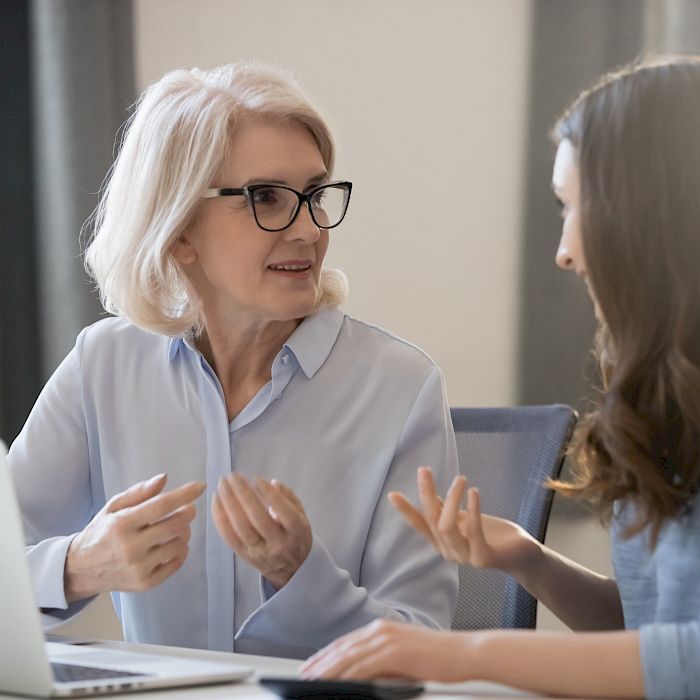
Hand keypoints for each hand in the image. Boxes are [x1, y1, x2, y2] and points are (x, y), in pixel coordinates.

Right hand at [65, 474, 205, 600]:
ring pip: (178, 544)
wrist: (81, 569)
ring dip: (184, 532)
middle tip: (188, 509)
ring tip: (177, 528)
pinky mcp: (145, 583)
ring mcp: (138, 567)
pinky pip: (176, 564)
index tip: (200, 486)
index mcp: (122, 524)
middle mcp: (130, 547)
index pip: (161, 506)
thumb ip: (139, 492)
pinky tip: (172, 544)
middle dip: (188, 513)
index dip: (184, 494)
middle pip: (174, 525)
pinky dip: (180, 551)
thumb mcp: (113, 507)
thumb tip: (164, 478)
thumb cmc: (101, 532)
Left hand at [212, 474, 311, 588]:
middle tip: (233, 477)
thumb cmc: (295, 535)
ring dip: (228, 504)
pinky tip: (216, 501)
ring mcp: (259, 552)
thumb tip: (272, 483)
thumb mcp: (302, 515)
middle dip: (243, 495)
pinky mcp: (244, 556)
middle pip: (258, 519)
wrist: (291, 570)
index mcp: (296, 531)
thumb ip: (288, 497)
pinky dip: (220, 518)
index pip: (283, 511)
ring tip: (222, 485)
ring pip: (241, 528)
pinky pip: (228, 537)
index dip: (269, 494)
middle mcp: (278, 543)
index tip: (256, 478)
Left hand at [299, 619, 470, 681]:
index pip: (346, 643)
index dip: (326, 655)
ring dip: (326, 671)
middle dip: (319, 663)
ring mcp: (386, 639)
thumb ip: (382, 662)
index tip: (311, 667)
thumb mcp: (405, 658)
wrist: (465, 652)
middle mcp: (381, 629)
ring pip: (347, 657)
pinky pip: (362, 666)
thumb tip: (362, 676)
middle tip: (302, 676)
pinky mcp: (393, 651)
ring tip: (310, 682)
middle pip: (342, 648)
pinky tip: (334, 684)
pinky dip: (344, 676)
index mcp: (383, 628)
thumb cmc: (440, 659)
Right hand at [388, 466, 540, 575]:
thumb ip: (448, 511)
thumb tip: (431, 495)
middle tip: (424, 470)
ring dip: (452, 499)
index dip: (406, 510)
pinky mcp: (483, 558)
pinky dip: (472, 509)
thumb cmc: (493, 535)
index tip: (392, 494)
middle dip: (425, 494)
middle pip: (432, 520)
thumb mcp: (466, 519)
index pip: (420, 525)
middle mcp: (449, 552)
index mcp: (443, 542)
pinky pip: (473, 532)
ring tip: (460, 478)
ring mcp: (465, 557)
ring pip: (447, 527)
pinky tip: (473, 491)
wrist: (522, 554)